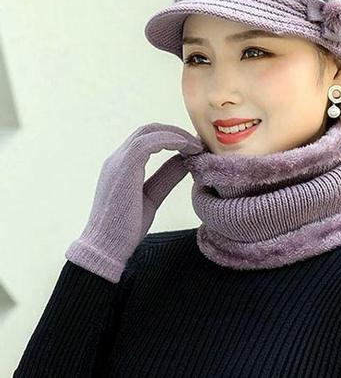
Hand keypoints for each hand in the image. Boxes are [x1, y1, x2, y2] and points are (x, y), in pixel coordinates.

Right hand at [65, 122, 203, 282]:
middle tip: (198, 142)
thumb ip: (166, 177)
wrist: (106, 247)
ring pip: (148, 132)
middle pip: (148, 130)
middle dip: (175, 131)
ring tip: (195, 146)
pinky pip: (147, 144)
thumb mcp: (152, 196)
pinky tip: (185, 148)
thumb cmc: (125, 227)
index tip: (193, 146)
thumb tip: (186, 161)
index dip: (171, 137)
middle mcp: (117, 158)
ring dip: (175, 135)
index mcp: (121, 165)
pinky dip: (169, 140)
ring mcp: (118, 162)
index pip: (147, 138)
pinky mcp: (123, 168)